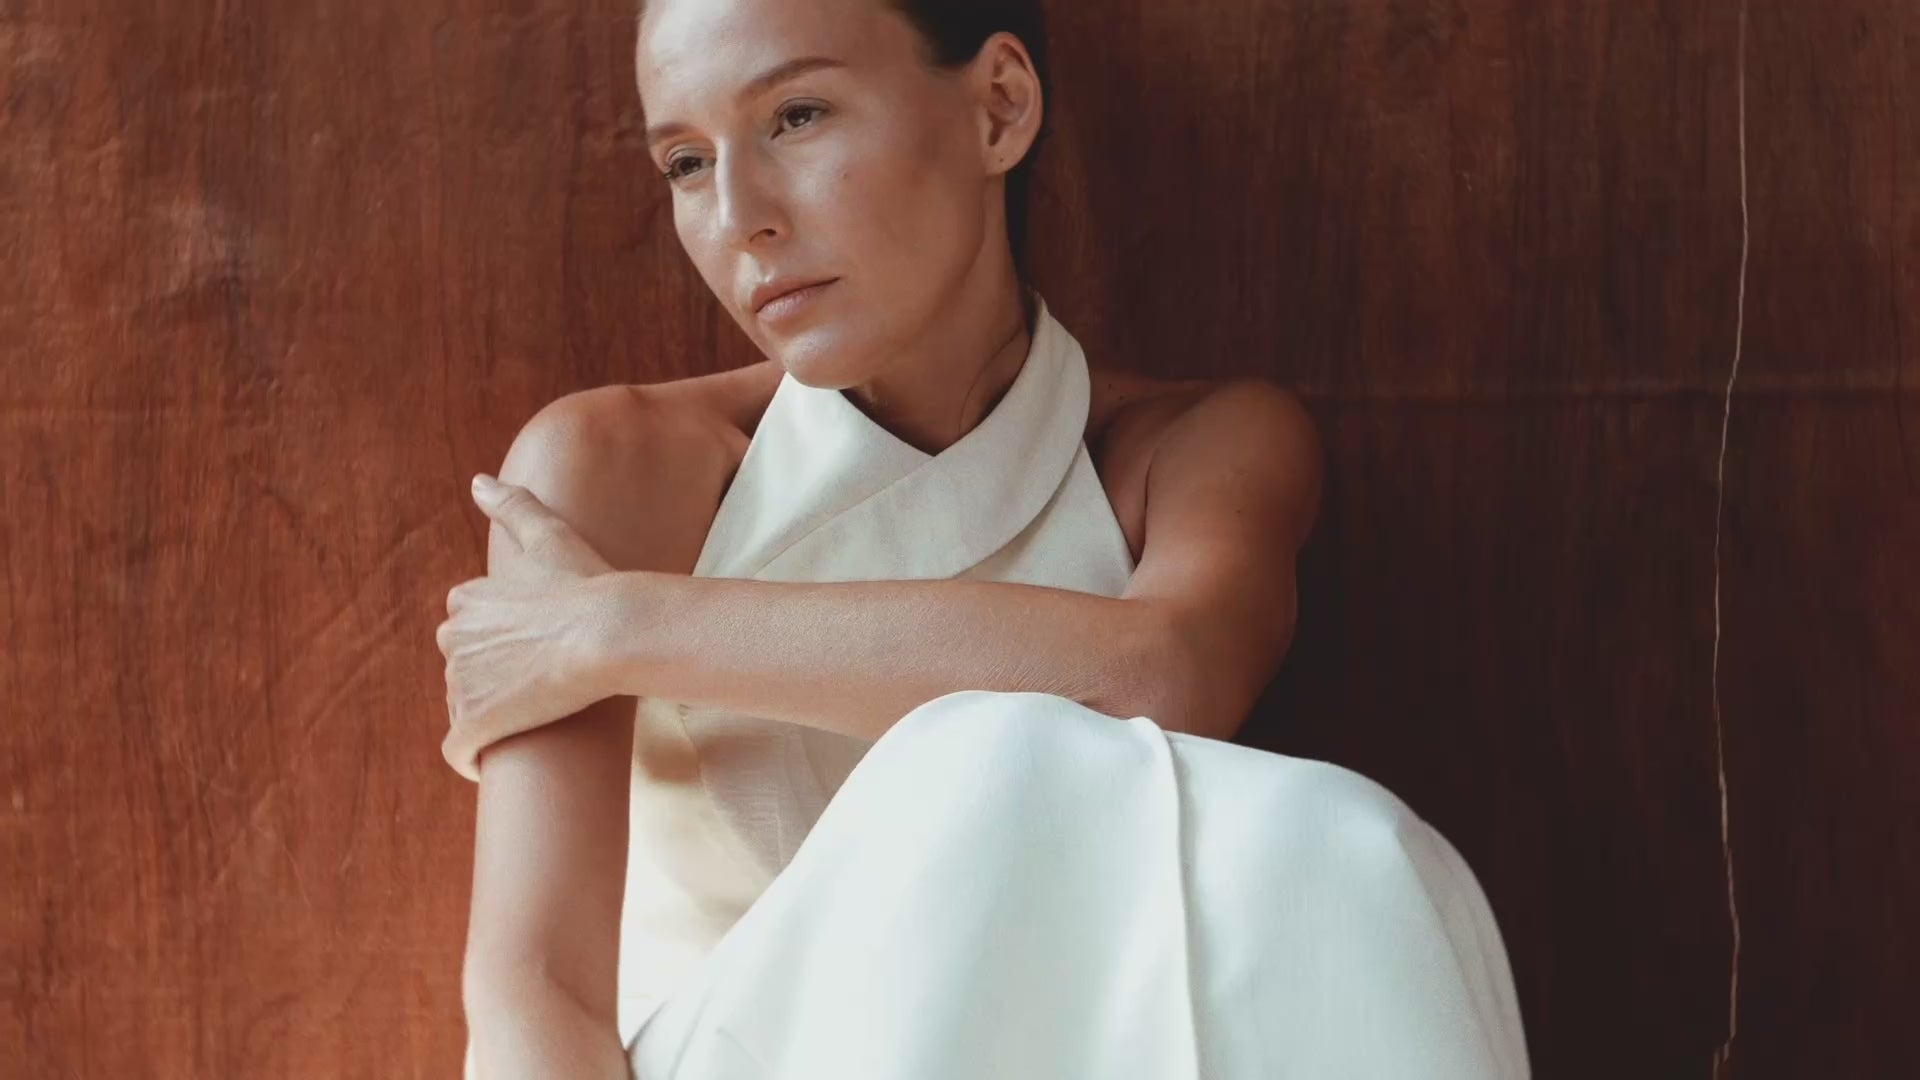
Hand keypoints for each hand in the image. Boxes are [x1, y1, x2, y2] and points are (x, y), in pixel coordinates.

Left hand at [437, 475, 621, 748]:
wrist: (610, 632)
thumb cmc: (588, 584)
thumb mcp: (551, 537)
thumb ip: (513, 507)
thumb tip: (478, 482)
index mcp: (467, 602)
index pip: (469, 630)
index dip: (498, 645)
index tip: (527, 656)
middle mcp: (453, 640)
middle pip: (462, 669)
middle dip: (487, 682)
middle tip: (533, 692)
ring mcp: (462, 685)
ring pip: (463, 709)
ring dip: (486, 718)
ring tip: (528, 724)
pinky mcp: (475, 725)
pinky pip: (457, 751)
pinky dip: (470, 758)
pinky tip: (490, 762)